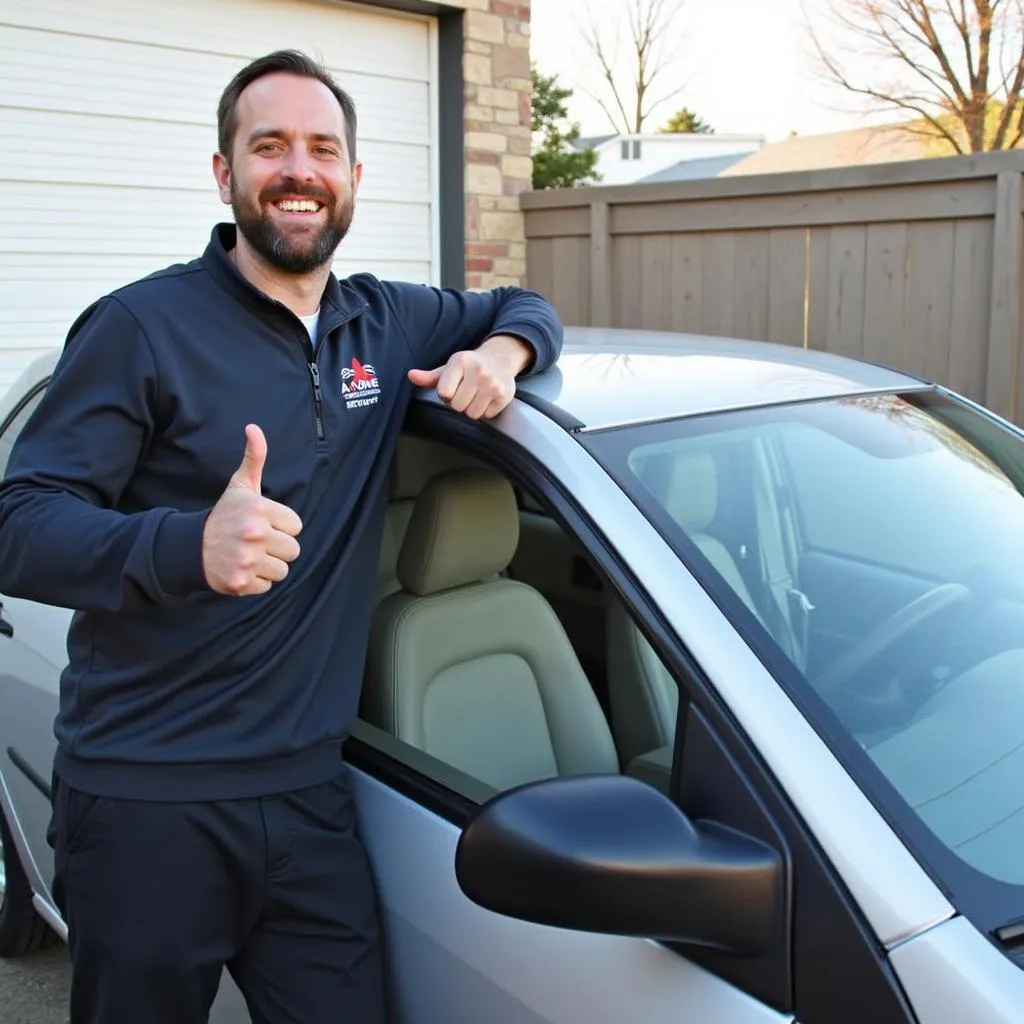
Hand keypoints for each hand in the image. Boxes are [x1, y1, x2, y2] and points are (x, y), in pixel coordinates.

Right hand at [202, 425, 302, 596]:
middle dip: (278, 548)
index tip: (263, 524)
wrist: (190, 547)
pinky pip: (267, 586)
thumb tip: (253, 427)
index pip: (296, 526)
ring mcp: (247, 560)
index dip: (282, 526)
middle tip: (257, 542)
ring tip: (250, 555)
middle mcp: (255, 534)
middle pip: (293, 550)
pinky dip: (256, 581)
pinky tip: (241, 568)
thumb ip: (254, 457)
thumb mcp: (240, 486)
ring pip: (283, 571)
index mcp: (260, 510)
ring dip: (269, 566)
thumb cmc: (224, 515)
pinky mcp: (240, 582)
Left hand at [407, 335, 530, 419]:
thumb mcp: (448, 368)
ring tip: (474, 396)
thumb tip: (410, 376)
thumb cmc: (468, 367)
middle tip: (464, 392)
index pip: (444, 392)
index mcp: (461, 361)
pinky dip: (484, 411)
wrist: (500, 360)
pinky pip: (486, 415)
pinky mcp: (504, 395)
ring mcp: (493, 383)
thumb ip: (429, 377)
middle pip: (457, 406)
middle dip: (458, 403)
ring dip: (471, 409)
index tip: (451, 388)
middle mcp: (479, 371)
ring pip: (472, 413)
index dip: (445, 394)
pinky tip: (485, 399)